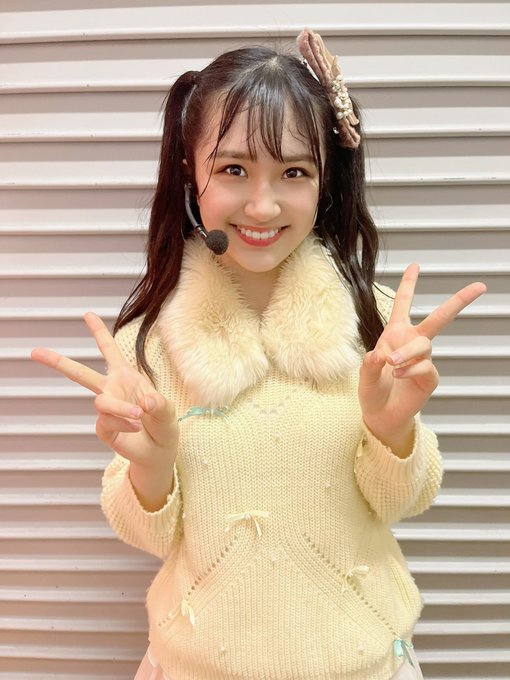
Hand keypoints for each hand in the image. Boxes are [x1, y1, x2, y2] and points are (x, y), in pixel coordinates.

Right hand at [31, 313, 178, 469]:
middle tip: (35, 352)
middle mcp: (112, 389)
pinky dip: (124, 423)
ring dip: (120, 407)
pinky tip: (135, 426)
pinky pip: (108, 422)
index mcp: (125, 376)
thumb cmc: (163, 424)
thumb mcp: (167, 410)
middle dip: (58, 362)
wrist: (159, 450)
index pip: (109, 351)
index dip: (99, 333)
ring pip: (102, 402)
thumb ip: (159, 404)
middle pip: (81, 374)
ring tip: (138, 415)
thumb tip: (143, 403)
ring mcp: (106, 410)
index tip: (87, 314)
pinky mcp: (104, 429)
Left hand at [358, 265, 485, 451]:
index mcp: (395, 334)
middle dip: (459, 301)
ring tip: (392, 364)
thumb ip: (369, 364)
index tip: (415, 265)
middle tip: (479, 286)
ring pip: (424, 344)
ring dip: (408, 352)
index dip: (408, 285)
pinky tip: (399, 375)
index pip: (402, 305)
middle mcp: (412, 343)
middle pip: (439, 318)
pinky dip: (411, 369)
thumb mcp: (364, 375)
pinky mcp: (429, 377)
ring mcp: (423, 360)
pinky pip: (425, 366)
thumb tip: (381, 355)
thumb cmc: (372, 391)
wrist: (380, 415)